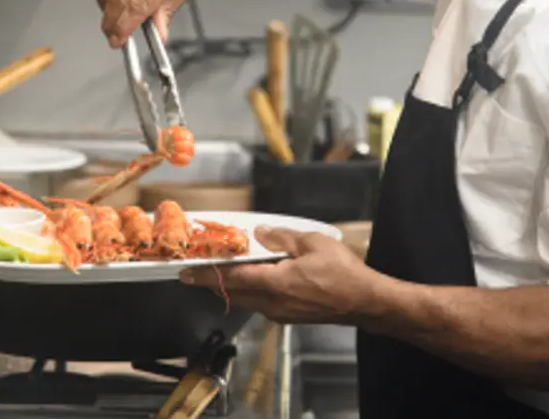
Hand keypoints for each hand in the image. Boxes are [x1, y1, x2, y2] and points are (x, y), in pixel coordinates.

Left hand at [180, 226, 385, 324]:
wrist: (364, 302)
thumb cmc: (342, 273)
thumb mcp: (312, 243)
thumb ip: (281, 237)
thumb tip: (260, 233)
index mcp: (275, 283)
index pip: (231, 279)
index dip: (205, 275)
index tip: (185, 273)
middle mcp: (272, 302)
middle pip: (233, 292)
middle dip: (212, 281)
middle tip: (198, 268)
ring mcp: (280, 312)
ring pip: (245, 299)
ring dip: (231, 285)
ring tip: (222, 269)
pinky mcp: (288, 316)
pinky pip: (260, 302)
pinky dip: (249, 290)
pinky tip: (254, 277)